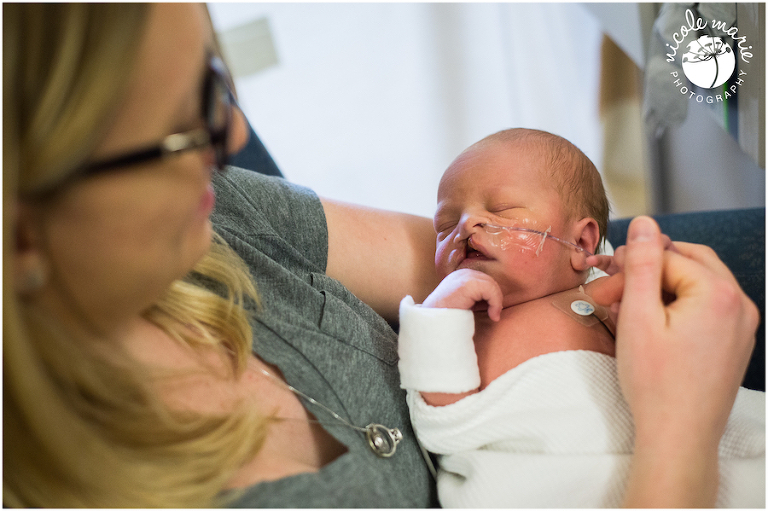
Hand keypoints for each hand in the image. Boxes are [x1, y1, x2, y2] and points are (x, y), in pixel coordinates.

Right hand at [422, 269, 502, 320]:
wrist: (433, 320)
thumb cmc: (448, 315)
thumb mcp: (463, 303)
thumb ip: (476, 297)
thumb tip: (496, 300)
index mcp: (460, 275)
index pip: (484, 280)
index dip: (491, 296)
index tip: (491, 312)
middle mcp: (462, 272)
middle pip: (490, 281)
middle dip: (495, 298)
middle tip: (494, 315)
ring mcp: (464, 276)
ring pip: (492, 285)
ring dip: (496, 302)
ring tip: (493, 316)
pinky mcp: (467, 283)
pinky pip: (491, 289)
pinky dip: (495, 303)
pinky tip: (492, 316)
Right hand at [593, 216, 758, 506]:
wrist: (679, 437)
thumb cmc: (657, 384)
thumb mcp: (638, 317)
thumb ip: (640, 264)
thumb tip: (644, 224)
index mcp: (719, 293)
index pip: (666, 257)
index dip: (629, 269)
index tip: (603, 288)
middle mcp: (739, 304)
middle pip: (687, 263)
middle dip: (646, 272)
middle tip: (613, 292)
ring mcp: (741, 325)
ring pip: (696, 284)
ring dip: (660, 289)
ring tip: (629, 311)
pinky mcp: (735, 341)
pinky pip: (706, 307)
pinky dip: (677, 306)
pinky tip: (651, 325)